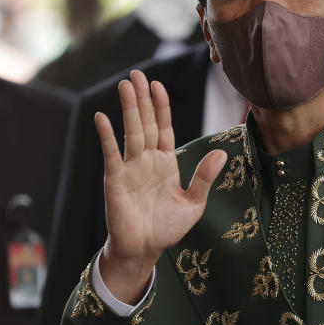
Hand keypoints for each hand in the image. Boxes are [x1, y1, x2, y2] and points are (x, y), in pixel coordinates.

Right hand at [95, 70, 226, 303]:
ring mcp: (130, 168)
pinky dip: (106, 136)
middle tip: (137, 74)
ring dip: (128, 109)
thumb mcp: (193, 203)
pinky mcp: (116, 180)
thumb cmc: (167, 228)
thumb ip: (204, 177)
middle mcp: (147, 161)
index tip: (158, 85)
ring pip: (131, 132)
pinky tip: (102, 117)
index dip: (161, 106)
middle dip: (142, 99)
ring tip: (125, 85)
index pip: (164, 128)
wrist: (144, 250)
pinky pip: (111, 154)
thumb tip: (222, 153)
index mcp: (165, 163)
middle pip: (146, 123)